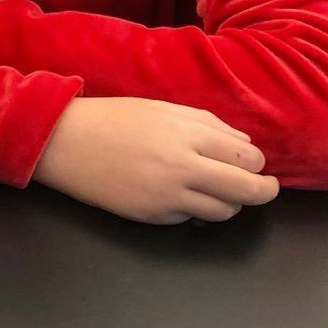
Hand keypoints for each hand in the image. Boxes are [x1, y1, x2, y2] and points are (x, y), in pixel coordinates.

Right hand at [33, 96, 280, 223]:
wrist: (62, 142)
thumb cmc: (112, 119)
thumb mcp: (163, 109)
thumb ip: (209, 125)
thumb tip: (245, 148)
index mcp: (187, 135)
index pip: (248, 159)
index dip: (256, 164)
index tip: (252, 164)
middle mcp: (182, 168)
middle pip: (248, 191)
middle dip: (264, 191)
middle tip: (264, 188)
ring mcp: (166, 196)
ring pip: (224, 212)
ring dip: (229, 202)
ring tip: (216, 190)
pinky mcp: (151, 216)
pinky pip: (189, 218)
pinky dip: (192, 208)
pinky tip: (177, 193)